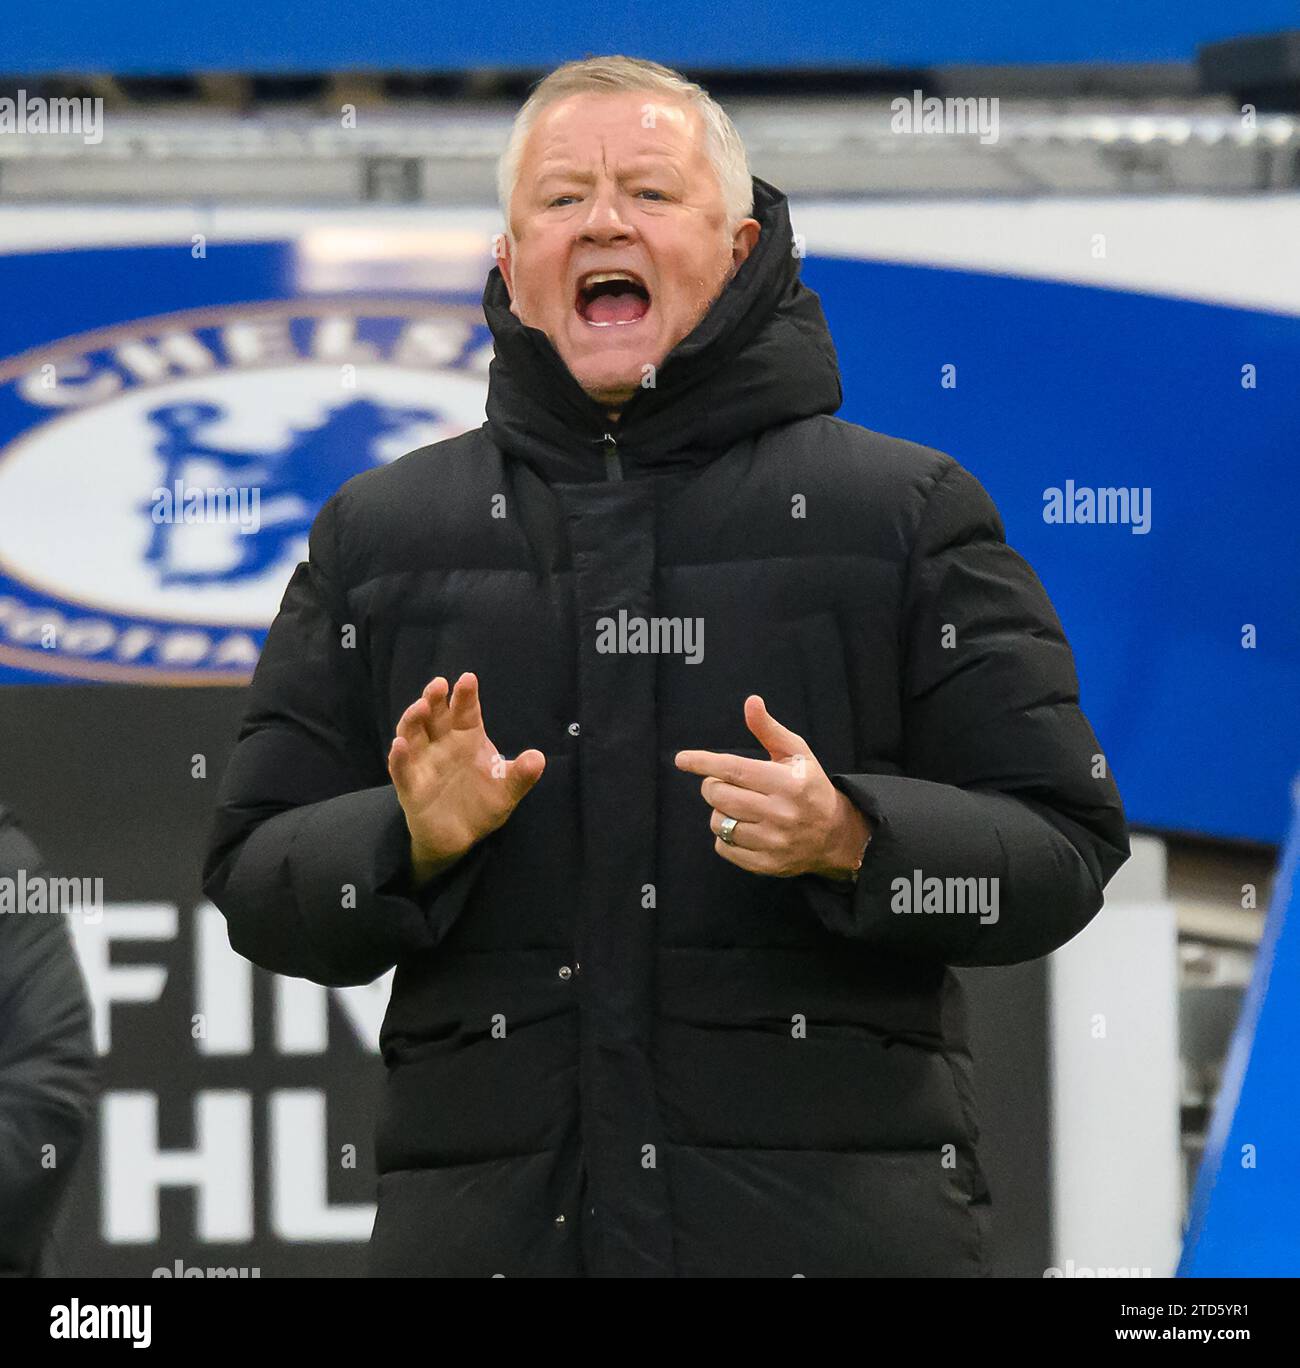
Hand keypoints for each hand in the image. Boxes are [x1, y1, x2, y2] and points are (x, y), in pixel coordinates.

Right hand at [387, 672, 544, 883]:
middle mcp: (442, 744)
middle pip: (435, 716)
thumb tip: (539, 758)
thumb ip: (521, 775)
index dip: (465, 695)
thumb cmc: (482, 804)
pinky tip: (400, 746)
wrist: (461, 838)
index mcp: (467, 738)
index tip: (468, 679)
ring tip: (420, 707)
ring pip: (413, 734)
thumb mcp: (507, 791)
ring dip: (413, 719)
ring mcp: (423, 763)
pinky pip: (402, 769)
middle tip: (438, 685)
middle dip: (435, 699)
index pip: (465, 711)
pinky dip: (399, 757)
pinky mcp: (410, 787)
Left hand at [675, 695, 870, 879]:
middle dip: (712, 785)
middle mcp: (780, 813)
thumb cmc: (810, 787)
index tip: (681, 759)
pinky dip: (725, 836)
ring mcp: (773, 841)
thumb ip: (770, 730)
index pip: (733, 769)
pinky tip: (743, 828)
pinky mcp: (767, 864)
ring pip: (718, 823)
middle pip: (720, 795)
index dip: (704, 762)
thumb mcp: (797, 754)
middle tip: (722, 783)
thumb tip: (751, 702)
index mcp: (787, 782)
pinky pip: (724, 848)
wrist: (836, 835)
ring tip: (737, 807)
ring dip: (719, 812)